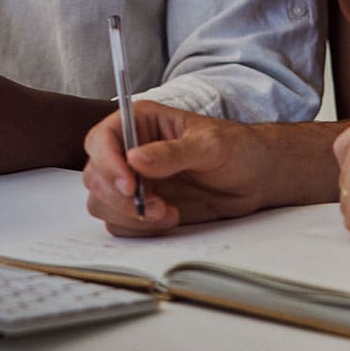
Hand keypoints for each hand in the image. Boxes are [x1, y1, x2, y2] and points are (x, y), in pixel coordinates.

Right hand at [82, 103, 275, 235]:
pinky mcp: (142, 206)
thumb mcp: (210, 145)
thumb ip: (173, 153)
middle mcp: (131, 150)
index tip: (129, 185)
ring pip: (102, 202)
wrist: (254, 178)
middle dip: (119, 197)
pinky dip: (139, 228)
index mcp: (141, 122)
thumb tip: (135, 159)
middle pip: (96, 175)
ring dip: (128, 215)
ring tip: (165, 213)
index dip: (107, 162)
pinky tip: (169, 218)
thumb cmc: (236, 148)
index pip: (102, 139)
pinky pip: (120, 223)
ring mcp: (135, 180)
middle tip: (153, 205)